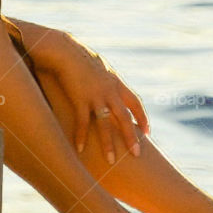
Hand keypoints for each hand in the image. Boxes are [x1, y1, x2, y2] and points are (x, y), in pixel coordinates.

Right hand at [47, 37, 149, 163]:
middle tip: (137, 154)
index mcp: (116, 82)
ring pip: (105, 123)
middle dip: (132, 137)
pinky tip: (80, 149)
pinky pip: (82, 122)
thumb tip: (110, 83)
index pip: (135, 102)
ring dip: (108, 143)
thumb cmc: (80, 57)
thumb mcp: (100, 66)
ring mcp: (95, 95)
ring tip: (111, 161)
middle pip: (125, 117)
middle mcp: (109, 90)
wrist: (65, 51)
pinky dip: (81, 136)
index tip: (147, 132)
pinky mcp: (79, 98)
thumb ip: (107, 78)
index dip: (142, 117)